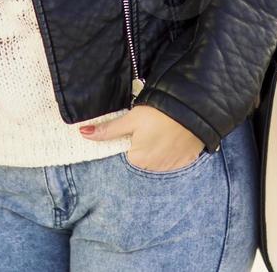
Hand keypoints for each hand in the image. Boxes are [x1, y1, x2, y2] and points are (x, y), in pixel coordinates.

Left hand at [79, 105, 204, 172]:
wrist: (194, 108)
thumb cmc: (159, 112)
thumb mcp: (131, 119)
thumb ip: (108, 130)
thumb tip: (82, 133)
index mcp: (138, 159)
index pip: (129, 152)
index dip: (133, 139)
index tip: (141, 128)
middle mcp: (154, 168)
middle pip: (144, 158)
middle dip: (147, 145)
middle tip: (154, 126)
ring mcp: (172, 166)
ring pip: (160, 159)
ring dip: (162, 149)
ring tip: (167, 130)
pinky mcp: (187, 161)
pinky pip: (177, 159)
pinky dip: (176, 150)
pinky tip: (178, 137)